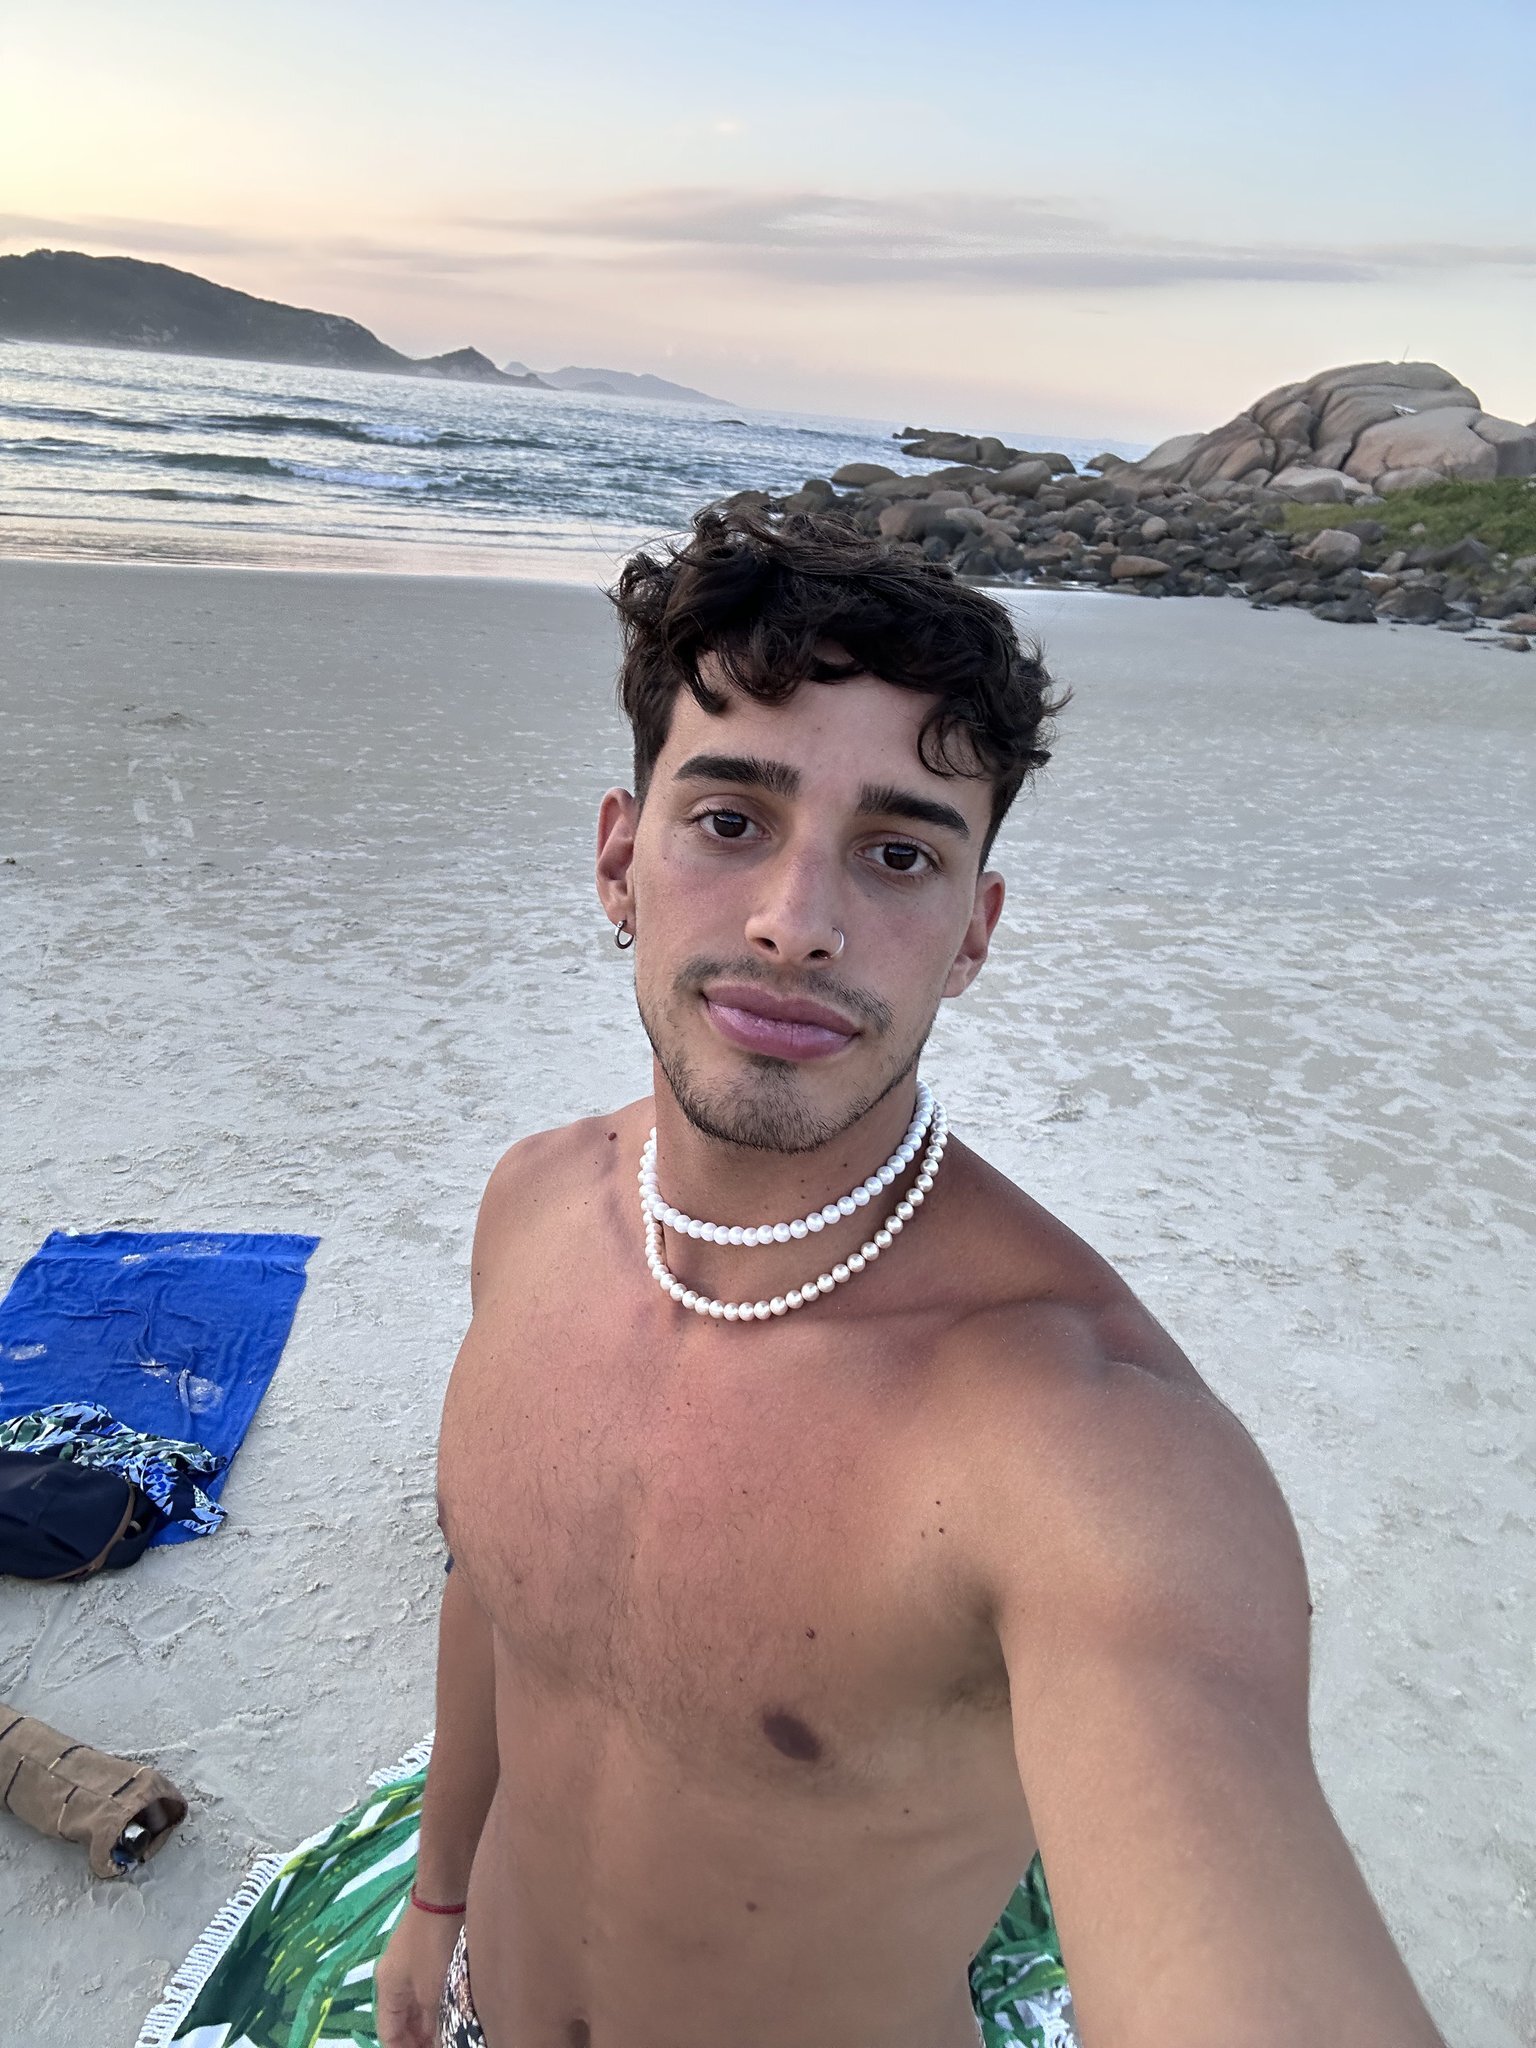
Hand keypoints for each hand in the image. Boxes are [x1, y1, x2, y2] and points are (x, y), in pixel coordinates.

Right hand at [375, 1902, 462, 2047]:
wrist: (444, 1893)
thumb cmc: (434, 1944)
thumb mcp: (433, 1990)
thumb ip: (432, 2022)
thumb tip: (436, 2043)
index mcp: (387, 1989)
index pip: (388, 2034)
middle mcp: (393, 1979)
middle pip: (402, 2021)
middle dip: (418, 2039)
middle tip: (441, 2047)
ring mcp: (409, 1965)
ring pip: (416, 2006)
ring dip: (429, 2024)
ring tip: (449, 2037)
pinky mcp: (426, 1953)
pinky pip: (426, 1991)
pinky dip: (436, 2006)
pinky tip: (453, 2012)